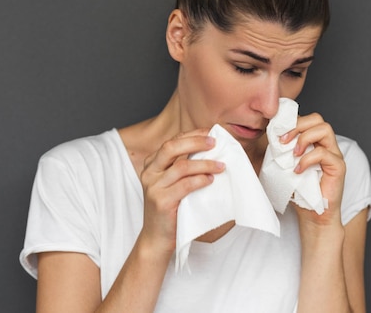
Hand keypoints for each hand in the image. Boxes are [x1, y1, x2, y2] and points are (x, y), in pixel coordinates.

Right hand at [138, 129, 224, 253]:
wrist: (157, 238)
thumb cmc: (170, 209)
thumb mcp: (172, 183)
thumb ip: (183, 167)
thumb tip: (210, 150)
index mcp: (151, 164)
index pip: (172, 141)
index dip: (192, 135)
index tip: (210, 133)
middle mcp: (149, 172)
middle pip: (172, 147)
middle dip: (196, 142)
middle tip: (215, 143)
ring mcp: (153, 187)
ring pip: (181, 167)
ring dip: (205, 164)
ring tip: (220, 166)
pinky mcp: (161, 201)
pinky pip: (185, 185)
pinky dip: (200, 180)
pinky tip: (210, 180)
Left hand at [280, 113, 345, 226]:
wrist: (312, 216)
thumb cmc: (299, 192)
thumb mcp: (286, 166)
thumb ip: (282, 150)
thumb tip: (269, 136)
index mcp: (315, 142)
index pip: (308, 120)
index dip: (292, 122)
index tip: (277, 133)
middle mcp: (327, 145)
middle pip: (318, 119)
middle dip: (297, 126)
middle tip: (283, 141)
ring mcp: (334, 154)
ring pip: (325, 129)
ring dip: (304, 138)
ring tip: (293, 153)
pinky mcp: (338, 167)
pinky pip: (324, 153)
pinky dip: (308, 159)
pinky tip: (298, 170)